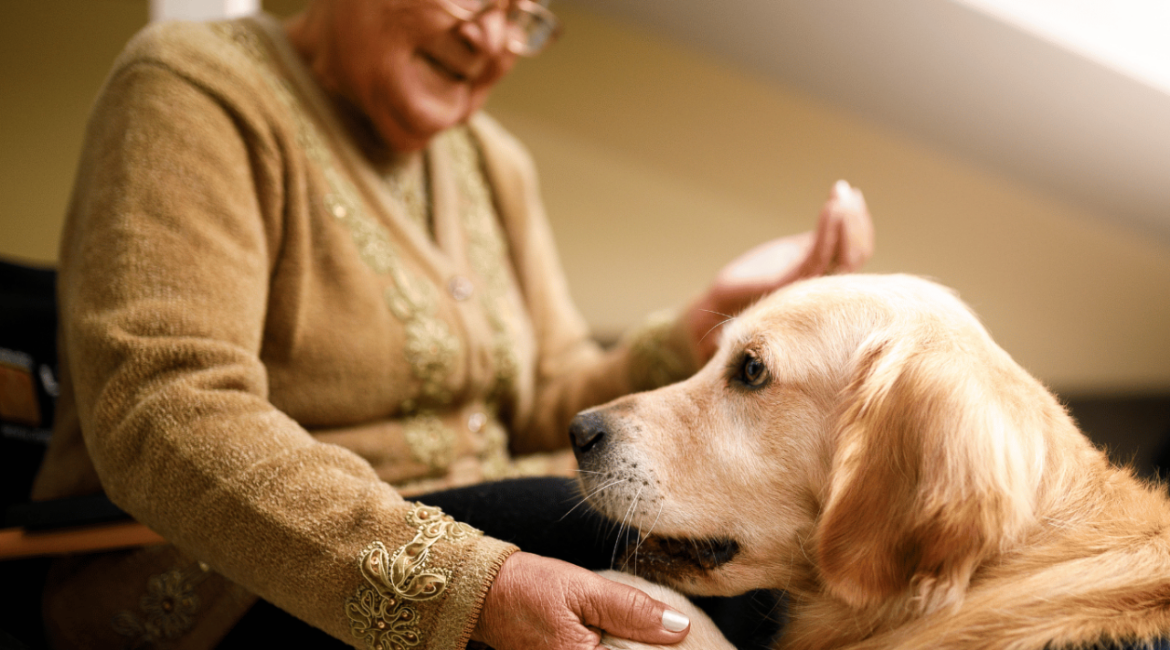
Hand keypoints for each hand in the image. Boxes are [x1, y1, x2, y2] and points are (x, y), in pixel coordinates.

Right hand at [471, 552, 690, 649]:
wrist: (485, 594)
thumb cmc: (531, 587)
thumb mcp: (585, 590)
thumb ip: (632, 610)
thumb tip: (681, 628)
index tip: (687, 642)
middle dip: (648, 649)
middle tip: (674, 636)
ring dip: (632, 648)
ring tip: (652, 639)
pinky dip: (615, 648)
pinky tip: (625, 642)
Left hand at [686, 180, 873, 359]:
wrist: (720, 303)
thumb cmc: (753, 279)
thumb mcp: (790, 254)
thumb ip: (814, 243)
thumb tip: (838, 213)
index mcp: (823, 277)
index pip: (857, 252)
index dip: (860, 223)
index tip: (853, 194)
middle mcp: (821, 285)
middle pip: (857, 254)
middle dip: (856, 220)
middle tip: (849, 191)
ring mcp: (805, 287)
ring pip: (844, 257)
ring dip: (846, 222)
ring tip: (841, 197)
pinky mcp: (786, 286)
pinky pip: (817, 258)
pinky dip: (828, 231)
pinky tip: (830, 209)